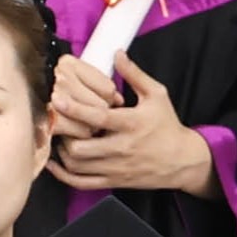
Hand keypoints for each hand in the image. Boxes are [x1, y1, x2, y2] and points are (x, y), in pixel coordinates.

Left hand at [48, 55, 212, 195]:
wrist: (183, 160)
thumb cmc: (167, 125)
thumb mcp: (157, 95)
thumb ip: (134, 75)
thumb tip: (117, 53)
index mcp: (131, 124)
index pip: (98, 117)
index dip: (75, 109)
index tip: (57, 99)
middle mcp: (122, 148)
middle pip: (81, 148)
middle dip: (64, 135)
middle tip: (56, 122)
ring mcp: (116, 168)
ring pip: (78, 166)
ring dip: (62, 152)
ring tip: (58, 137)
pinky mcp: (113, 181)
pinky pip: (82, 183)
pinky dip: (64, 175)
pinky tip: (54, 163)